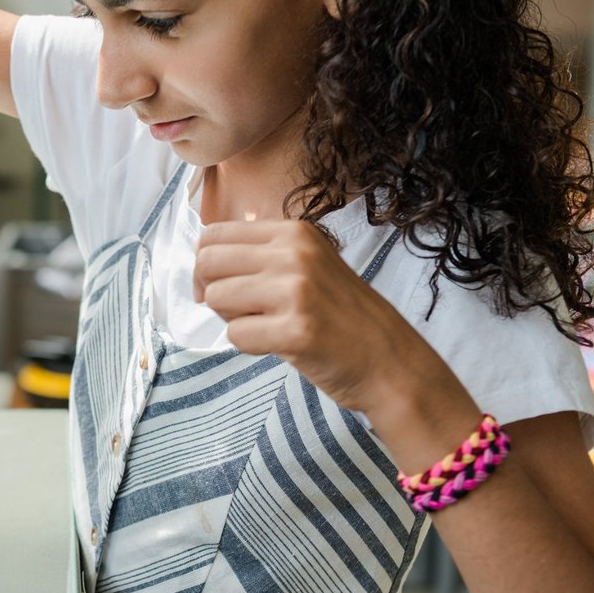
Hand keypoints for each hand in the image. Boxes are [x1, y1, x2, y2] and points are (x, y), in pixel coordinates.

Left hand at [194, 220, 429, 413]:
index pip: (213, 235)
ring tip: (267, 327)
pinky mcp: (296, 330)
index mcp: (294, 232)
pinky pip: (236, 335)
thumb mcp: (309, 264)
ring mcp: (297, 290)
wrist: (389, 360)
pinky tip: (278, 345)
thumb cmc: (340, 316)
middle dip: (212, 292)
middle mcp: (294, 253)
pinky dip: (249, 346)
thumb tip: (204, 250)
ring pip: (217, 298)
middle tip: (239, 312)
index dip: (206, 266)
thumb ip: (263, 253)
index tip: (219, 287)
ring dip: (233, 320)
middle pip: (207, 262)